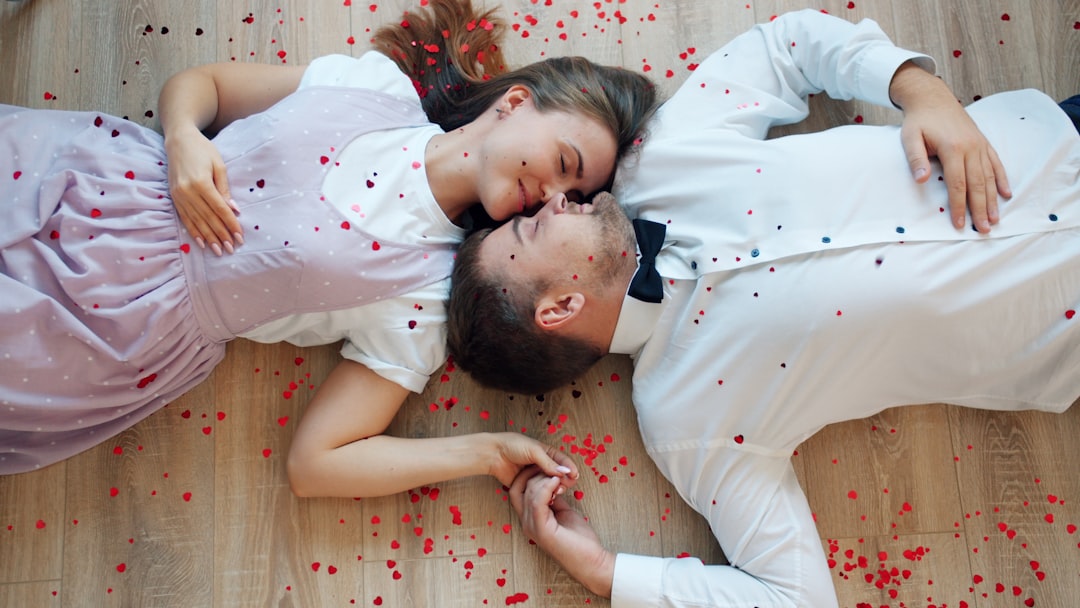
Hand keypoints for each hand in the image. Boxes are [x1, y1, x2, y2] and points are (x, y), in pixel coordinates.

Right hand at [165, 125, 242, 254]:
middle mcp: (188, 191)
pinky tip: (200, 242)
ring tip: (218, 251)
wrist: (178, 140)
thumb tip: (233, 210)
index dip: (230, 224)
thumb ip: (224, 189)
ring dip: (208, 237)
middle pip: (208, 218)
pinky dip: (193, 231)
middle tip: (231, 249)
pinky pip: (184, 218)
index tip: (239, 237)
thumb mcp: (219, 165)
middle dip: (221, 235)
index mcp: (201, 183)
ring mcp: (178, 195)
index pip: (219, 209)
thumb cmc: (203, 150)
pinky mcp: (173, 197)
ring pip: (196, 221)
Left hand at [488, 433, 578, 489]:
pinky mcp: (529, 485)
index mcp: (548, 453)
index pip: (564, 461)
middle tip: (561, 486)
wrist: (494, 455)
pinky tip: (545, 495)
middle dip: (564, 481)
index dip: (571, 468)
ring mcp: (536, 476)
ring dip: (554, 488)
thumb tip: (565, 471)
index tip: (574, 476)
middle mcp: (544, 465)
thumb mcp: (534, 451)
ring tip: (553, 491)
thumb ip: (549, 462)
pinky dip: (544, 494)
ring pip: (551, 485)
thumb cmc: (513, 446)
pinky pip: (539, 491)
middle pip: (560, 475)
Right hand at [508, 466, 615, 596]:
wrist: (591, 561)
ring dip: (543, 479)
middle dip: (533, 473)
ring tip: (558, 476)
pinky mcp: (542, 530)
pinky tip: (557, 482)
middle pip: (518, 489)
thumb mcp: (564, 512)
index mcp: (530, 519)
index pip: (516, 491)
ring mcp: (533, 527)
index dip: (526, 474)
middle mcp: (527, 523)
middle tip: (551, 468)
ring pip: (528, 493)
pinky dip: (546, 488)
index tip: (542, 465)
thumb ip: (554, 499)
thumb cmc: (579, 540)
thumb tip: (553, 482)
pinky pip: (537, 502)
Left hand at [891, 63, 1010, 232]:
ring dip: (993, 199)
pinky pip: (996, 163)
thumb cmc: (918, 120)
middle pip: (977, 184)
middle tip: (984, 230)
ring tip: (995, 219)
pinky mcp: (983, 142)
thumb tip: (921, 180)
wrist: (932, 98)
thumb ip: (916, 159)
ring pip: (989, 176)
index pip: (957, 184)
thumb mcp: (909, 138)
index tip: (960, 225)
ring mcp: (979, 145)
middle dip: (980, 209)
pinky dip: (1001, 179)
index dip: (958, 206)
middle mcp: (971, 147)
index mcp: (953, 148)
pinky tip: (1006, 194)